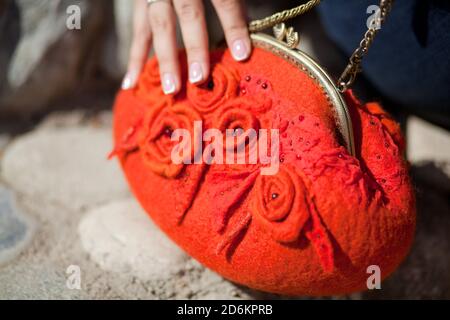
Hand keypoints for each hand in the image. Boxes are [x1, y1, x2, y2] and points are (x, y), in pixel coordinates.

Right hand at [122, 0, 250, 94]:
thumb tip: (252, 28)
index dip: (233, 25)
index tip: (242, 54)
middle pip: (188, 12)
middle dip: (194, 47)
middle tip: (200, 78)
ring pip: (158, 23)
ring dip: (165, 58)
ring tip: (171, 89)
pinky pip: (137, 29)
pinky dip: (134, 57)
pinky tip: (131, 83)